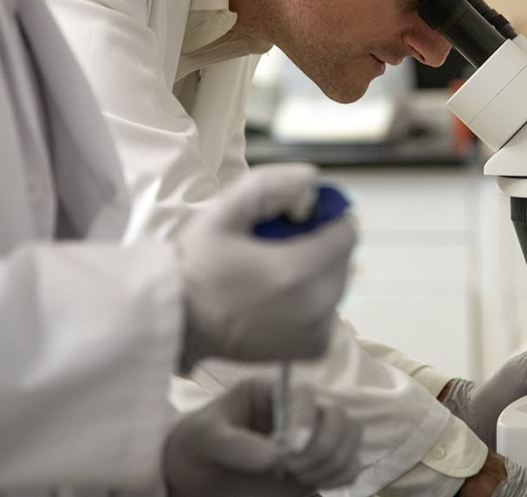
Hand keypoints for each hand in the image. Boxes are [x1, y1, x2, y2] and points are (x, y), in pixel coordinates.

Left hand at [162, 377, 362, 496]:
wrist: (194, 475)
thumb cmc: (195, 446)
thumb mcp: (203, 439)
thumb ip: (233, 444)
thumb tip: (273, 457)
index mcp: (270, 392)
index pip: (304, 394)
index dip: (305, 420)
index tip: (290, 450)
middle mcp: (296, 411)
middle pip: (338, 415)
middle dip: (324, 445)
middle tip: (293, 468)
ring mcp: (310, 437)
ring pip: (351, 436)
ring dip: (334, 460)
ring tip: (300, 476)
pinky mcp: (317, 464)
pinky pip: (350, 464)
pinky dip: (342, 474)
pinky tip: (314, 482)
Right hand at [175, 163, 356, 368]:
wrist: (180, 322)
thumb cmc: (197, 266)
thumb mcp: (221, 214)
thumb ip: (267, 188)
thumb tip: (310, 177)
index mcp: (298, 270)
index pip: (346, 233)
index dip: (323, 220)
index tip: (292, 221)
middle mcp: (317, 305)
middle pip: (343, 259)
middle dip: (319, 246)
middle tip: (276, 247)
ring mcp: (317, 331)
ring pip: (337, 284)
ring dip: (317, 273)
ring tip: (273, 273)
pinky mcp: (313, 349)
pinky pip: (329, 311)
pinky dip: (313, 300)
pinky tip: (278, 297)